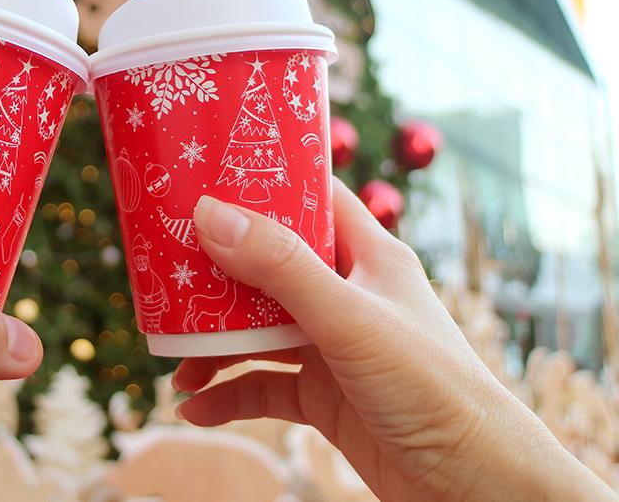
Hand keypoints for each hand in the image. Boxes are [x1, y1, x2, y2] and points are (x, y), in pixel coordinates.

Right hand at [175, 181, 614, 501]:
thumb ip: (281, 267)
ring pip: (259, 330)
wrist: (475, 485)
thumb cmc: (433, 387)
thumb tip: (210, 213)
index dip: (266, 181)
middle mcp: (348, 294)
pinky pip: (264, 386)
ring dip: (216, 343)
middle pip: (270, 265)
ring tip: (175, 359)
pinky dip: (229, 394)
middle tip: (168, 270)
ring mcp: (334, 346)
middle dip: (219, 272)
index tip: (210, 173)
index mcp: (368, 255)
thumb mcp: (348, 318)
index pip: (314, 197)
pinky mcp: (326, 396)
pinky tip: (196, 408)